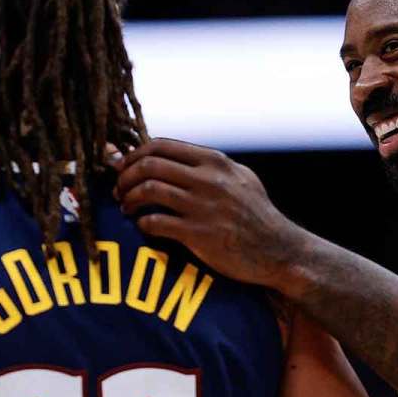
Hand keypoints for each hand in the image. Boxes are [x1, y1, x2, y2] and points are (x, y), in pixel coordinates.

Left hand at [115, 138, 303, 288]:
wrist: (279, 251)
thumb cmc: (258, 216)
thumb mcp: (240, 178)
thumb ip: (210, 166)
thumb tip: (173, 157)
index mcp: (215, 162)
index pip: (161, 145)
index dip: (135, 154)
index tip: (124, 167)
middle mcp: (208, 179)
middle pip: (149, 165)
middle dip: (125, 176)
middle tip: (119, 189)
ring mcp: (203, 206)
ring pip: (148, 190)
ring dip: (129, 198)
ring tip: (126, 207)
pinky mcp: (199, 234)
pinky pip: (155, 222)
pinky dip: (142, 223)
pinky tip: (142, 227)